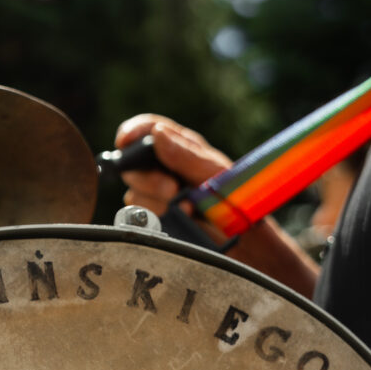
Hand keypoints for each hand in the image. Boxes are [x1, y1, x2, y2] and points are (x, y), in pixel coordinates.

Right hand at [114, 114, 318, 297]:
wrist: (246, 240)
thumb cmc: (237, 200)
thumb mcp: (215, 173)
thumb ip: (185, 155)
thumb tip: (157, 134)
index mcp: (180, 148)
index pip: (148, 129)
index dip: (132, 131)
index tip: (125, 141)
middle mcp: (165, 169)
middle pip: (132, 164)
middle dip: (147, 178)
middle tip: (172, 189)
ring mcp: (157, 195)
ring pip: (133, 193)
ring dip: (155, 202)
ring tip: (185, 210)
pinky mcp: (154, 219)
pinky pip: (138, 216)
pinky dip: (155, 219)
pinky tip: (176, 221)